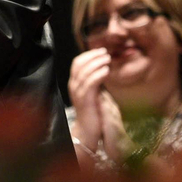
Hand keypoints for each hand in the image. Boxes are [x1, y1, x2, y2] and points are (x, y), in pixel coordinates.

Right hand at [67, 48, 127, 164]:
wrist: (88, 130)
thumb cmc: (93, 111)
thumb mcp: (93, 93)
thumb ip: (95, 81)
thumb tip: (103, 67)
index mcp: (74, 83)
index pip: (77, 62)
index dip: (89, 54)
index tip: (101, 51)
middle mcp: (73, 86)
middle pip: (80, 63)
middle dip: (93, 56)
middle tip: (106, 53)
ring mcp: (78, 92)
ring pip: (85, 71)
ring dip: (97, 63)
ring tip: (108, 59)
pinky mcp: (85, 99)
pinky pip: (90, 82)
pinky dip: (98, 74)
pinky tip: (107, 71)